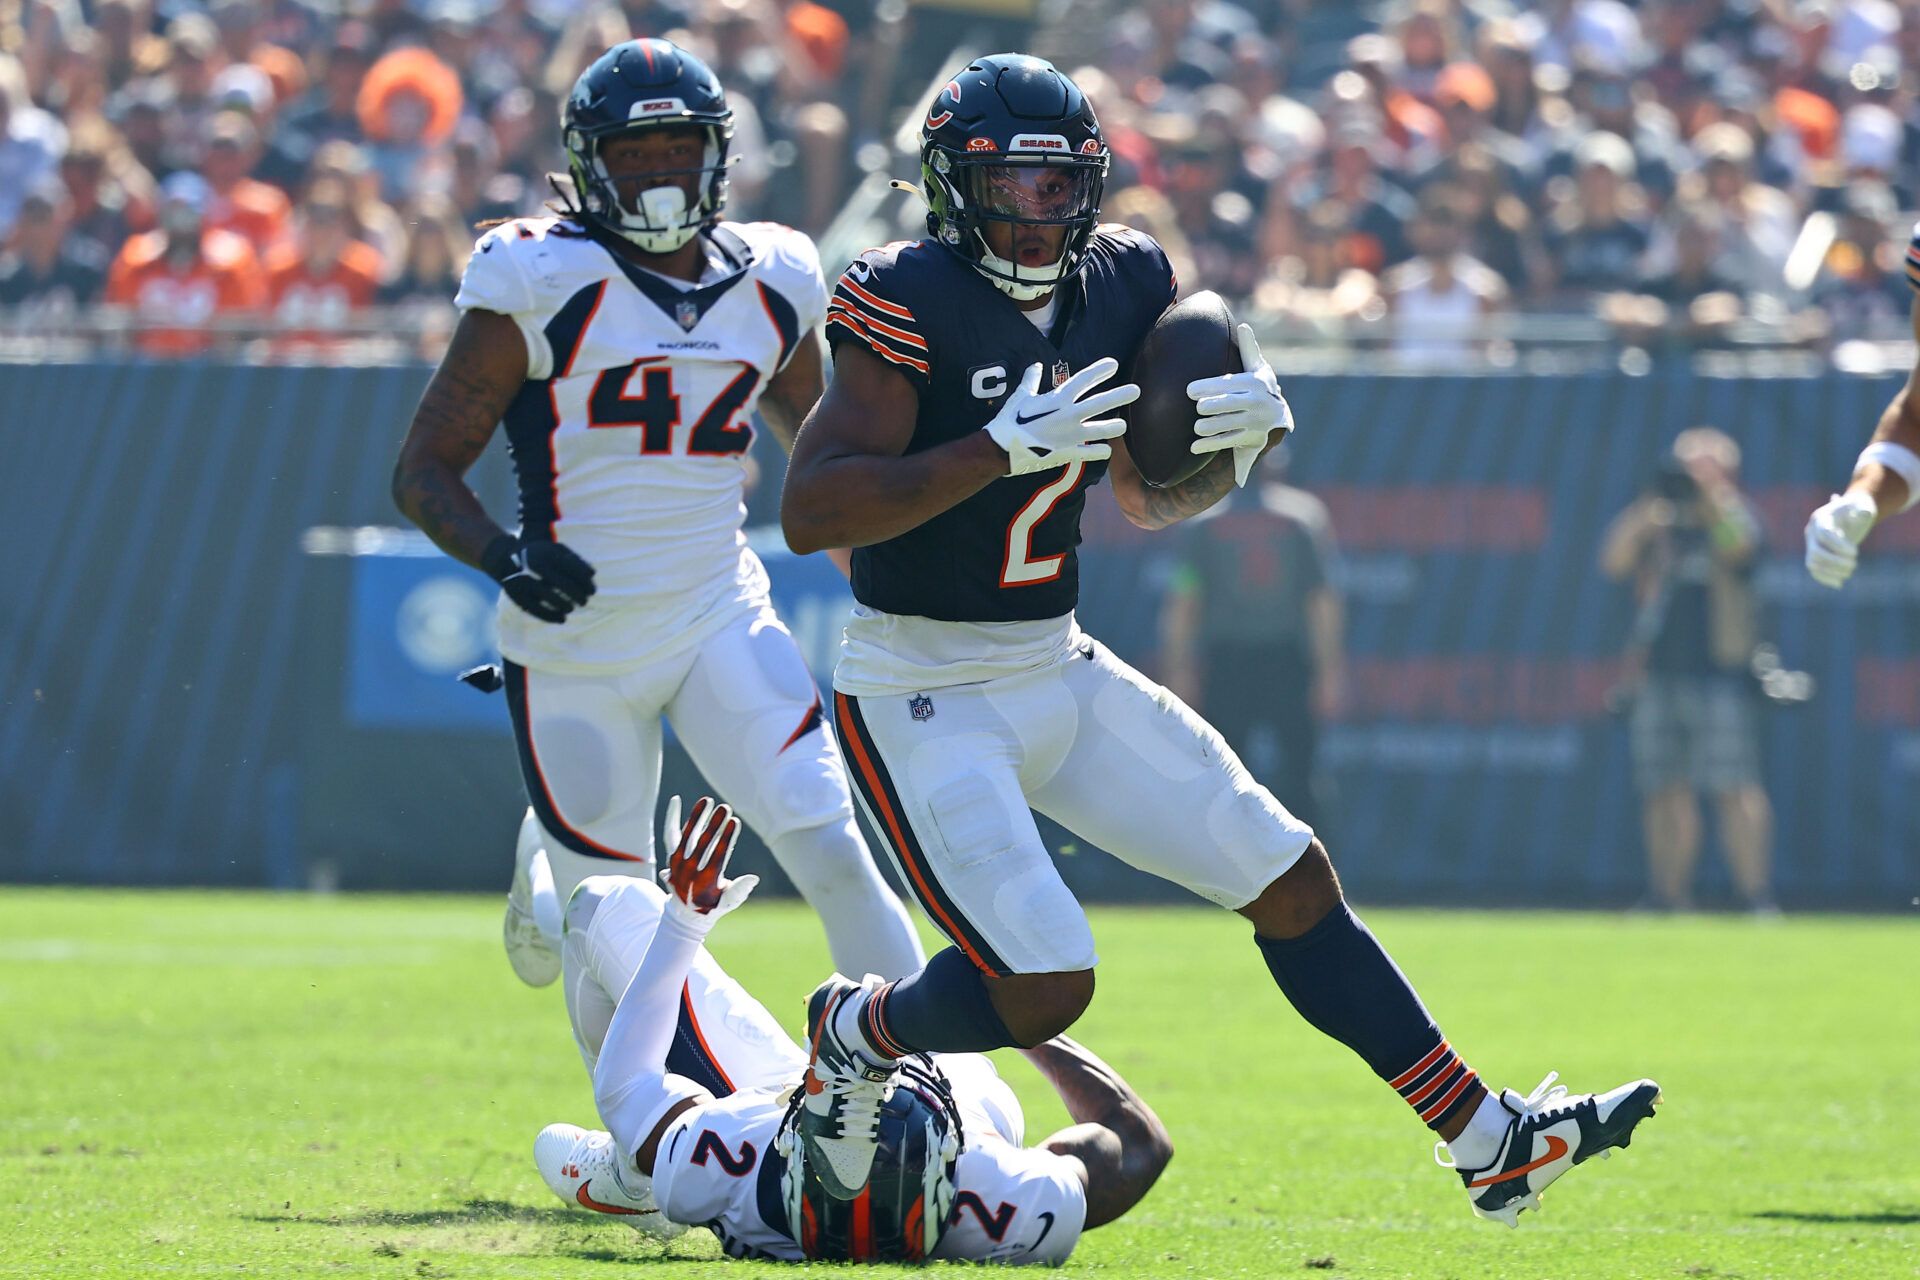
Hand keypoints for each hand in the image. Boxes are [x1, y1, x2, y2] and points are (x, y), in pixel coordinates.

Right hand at [482, 535, 596, 622]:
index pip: (573, 569)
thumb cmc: (538, 554)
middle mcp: (536, 566)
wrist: (504, 558)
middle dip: (578, 595)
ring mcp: (525, 580)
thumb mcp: (553, 549)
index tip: (592, 590)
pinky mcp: (517, 595)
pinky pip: (536, 609)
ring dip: (565, 605)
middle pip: (563, 584)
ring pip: (550, 597)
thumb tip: (592, 574)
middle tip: (584, 601)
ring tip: (572, 608)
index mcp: (547, 553)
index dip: (585, 582)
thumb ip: (573, 558)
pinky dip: (551, 616)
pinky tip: (562, 618)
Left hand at [658, 795, 756, 918]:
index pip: (717, 855)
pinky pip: (670, 834)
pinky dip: (672, 817)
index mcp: (705, 882)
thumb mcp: (729, 901)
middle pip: (702, 842)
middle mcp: (688, 871)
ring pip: (686, 834)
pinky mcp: (671, 856)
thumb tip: (754, 878)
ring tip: (708, 800)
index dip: (727, 838)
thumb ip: (740, 890)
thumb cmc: (713, 905)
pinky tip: (676, 800)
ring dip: (697, 816)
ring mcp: (676, 863)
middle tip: (726, 807)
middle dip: (715, 823)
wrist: (684, 914)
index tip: (735, 821)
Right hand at [983, 357, 1137, 476]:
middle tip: (1137, 390)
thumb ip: (1031, 380)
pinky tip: (1108, 452)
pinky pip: (1086, 453)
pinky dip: (1097, 453)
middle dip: (1119, 396)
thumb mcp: (1020, 396)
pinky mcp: (1067, 452)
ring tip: (1124, 426)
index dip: (1099, 371)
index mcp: (1058, 399)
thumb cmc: (1010, 419)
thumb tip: (1034, 366)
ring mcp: (1070, 435)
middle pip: (1099, 403)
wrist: (1004, 448)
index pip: (1083, 380)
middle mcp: (1069, 415)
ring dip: (1112, 427)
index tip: (1114, 364)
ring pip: (1098, 430)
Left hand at [1188, 324, 1291, 486]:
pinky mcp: (1248, 439)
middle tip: (1198, 408)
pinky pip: (1227, 442)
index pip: (1230, 384)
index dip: (1210, 387)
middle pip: (1231, 405)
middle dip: (1214, 406)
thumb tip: (1244, 325)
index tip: (1190, 390)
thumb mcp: (1259, 368)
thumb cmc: (1262, 387)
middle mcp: (1255, 403)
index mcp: (1254, 384)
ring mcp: (1252, 422)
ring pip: (1229, 425)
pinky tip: (1194, 446)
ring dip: (1212, 427)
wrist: (1278, 416)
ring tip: (1197, 427)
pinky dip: (1210, 445)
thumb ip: (1249, 349)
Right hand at [1805, 491, 1877, 588]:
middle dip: (1835, 561)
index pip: (1823, 535)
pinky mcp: (1815, 556)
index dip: (1838, 546)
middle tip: (1854, 564)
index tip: (1855, 552)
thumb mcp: (1863, 506)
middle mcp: (1811, 532)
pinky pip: (1814, 570)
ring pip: (1813, 563)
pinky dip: (1825, 578)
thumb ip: (1863, 509)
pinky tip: (1840, 584)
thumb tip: (1863, 513)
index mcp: (1820, 518)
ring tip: (1850, 572)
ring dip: (1831, 571)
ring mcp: (1811, 545)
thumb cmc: (1859, 509)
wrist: (1852, 515)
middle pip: (1815, 552)